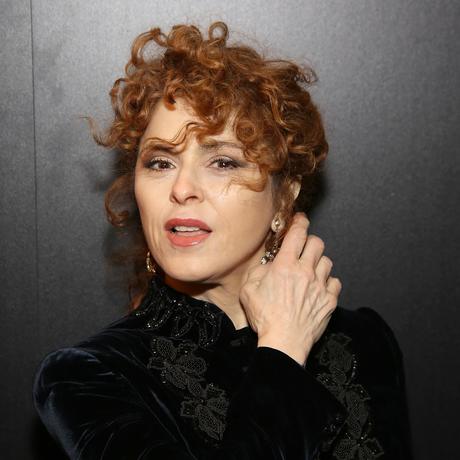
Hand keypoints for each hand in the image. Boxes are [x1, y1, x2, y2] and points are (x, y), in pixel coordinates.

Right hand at [239, 212, 341, 365]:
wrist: (284, 342)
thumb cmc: (265, 317)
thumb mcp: (249, 289)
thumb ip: (259, 270)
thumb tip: (269, 263)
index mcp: (285, 266)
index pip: (298, 233)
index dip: (300, 222)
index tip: (300, 220)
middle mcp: (306, 271)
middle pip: (317, 243)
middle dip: (310, 241)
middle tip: (302, 248)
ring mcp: (320, 286)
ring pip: (327, 261)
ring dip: (318, 262)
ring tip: (310, 270)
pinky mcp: (329, 300)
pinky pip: (335, 282)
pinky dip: (328, 282)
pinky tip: (318, 288)